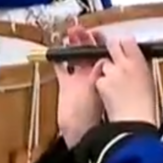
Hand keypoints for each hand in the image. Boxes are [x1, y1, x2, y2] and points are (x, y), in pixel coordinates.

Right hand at [54, 25, 105, 147]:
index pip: (104, 53)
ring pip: (76, 57)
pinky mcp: (66, 85)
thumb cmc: (95, 115)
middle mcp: (93, 75)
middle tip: (78, 29)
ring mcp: (79, 80)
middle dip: (85, 39)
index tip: (95, 32)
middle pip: (90, 53)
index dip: (100, 41)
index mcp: (105, 76)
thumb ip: (99, 75)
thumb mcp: (99, 91)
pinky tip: (57, 50)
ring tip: (68, 34)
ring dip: (73, 45)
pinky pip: (62, 68)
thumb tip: (102, 61)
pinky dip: (59, 59)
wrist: (80, 133)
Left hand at [95, 38, 158, 123]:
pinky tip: (110, 93)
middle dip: (111, 48)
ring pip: (104, 64)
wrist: (134, 122)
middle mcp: (123, 64)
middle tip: (113, 57)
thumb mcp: (149, 80)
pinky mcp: (100, 83)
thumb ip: (140, 66)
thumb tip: (135, 59)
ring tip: (115, 85)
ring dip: (107, 70)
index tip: (123, 45)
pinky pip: (99, 78)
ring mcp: (110, 72)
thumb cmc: (145, 106)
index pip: (128, 41)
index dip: (124, 43)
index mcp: (139, 62)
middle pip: (112, 45)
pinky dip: (102, 84)